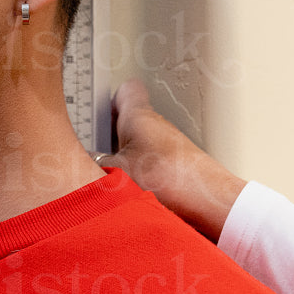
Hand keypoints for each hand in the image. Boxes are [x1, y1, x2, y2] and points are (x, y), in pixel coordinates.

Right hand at [96, 80, 246, 242]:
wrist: (208, 203)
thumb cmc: (171, 178)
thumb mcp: (115, 172)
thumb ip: (94, 165)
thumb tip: (85, 167)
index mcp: (137, 115)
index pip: (124, 90)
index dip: (108, 98)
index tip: (94, 110)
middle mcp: (155, 126)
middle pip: (126, 123)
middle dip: (108, 141)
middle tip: (94, 156)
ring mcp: (167, 148)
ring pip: (137, 148)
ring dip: (123, 163)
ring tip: (112, 182)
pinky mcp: (177, 168)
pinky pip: (149, 168)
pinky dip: (139, 179)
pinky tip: (133, 196)